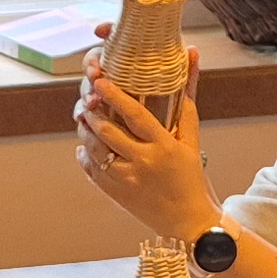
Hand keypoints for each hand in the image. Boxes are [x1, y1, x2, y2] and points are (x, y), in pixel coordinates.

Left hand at [75, 47, 216, 240]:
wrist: (188, 221)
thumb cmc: (191, 177)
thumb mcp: (192, 140)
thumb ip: (187, 101)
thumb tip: (192, 55)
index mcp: (165, 146)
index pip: (135, 115)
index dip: (115, 95)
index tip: (101, 80)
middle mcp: (144, 162)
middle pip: (109, 131)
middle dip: (93, 112)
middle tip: (86, 98)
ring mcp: (127, 180)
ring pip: (95, 149)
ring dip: (85, 131)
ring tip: (84, 118)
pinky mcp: (115, 193)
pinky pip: (91, 169)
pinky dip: (85, 154)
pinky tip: (86, 145)